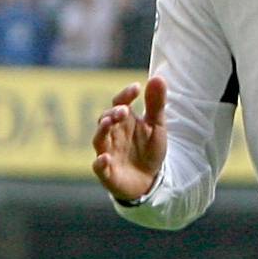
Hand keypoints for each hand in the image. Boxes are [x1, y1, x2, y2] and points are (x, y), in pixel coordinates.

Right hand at [93, 76, 168, 202]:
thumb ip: (156, 104)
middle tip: (124, 110)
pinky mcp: (107, 173)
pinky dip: (100, 162)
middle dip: (113, 113)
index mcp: (123, 121)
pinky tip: (105, 158)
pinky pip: (99, 167)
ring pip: (99, 139)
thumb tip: (158, 77)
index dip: (125, 95)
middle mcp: (112, 134)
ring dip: (102, 130)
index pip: (118, 102)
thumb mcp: (157, 126)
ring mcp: (107, 152)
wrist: (149, 181)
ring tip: (109, 122)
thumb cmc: (149, 150)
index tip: (137, 88)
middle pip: (105, 119)